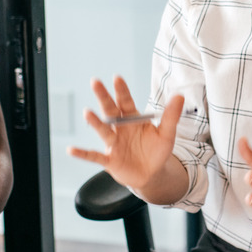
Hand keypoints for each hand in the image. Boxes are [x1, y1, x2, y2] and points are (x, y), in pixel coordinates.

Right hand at [68, 77, 182, 192]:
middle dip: (103, 97)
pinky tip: (71, 150)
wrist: (153, 174)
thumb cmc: (157, 151)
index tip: (117, 78)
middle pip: (110, 110)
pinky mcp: (110, 160)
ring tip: (87, 113)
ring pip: (103, 131)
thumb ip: (171, 116)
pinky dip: (83, 154)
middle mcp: (120, 129)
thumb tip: (179, 96)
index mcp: (133, 119)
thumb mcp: (167, 133)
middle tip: (95, 82)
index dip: (122, 91)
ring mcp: (114, 144)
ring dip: (95, 122)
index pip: (126, 102)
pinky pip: (94, 156)